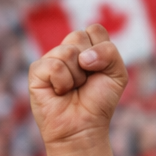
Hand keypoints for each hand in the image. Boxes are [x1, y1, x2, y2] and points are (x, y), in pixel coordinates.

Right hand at [28, 24, 127, 148]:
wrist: (84, 127)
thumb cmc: (100, 102)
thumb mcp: (118, 76)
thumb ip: (110, 54)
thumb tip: (82, 56)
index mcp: (86, 47)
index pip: (95, 29)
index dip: (102, 50)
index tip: (102, 70)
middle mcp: (67, 49)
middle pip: (80, 36)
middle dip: (91, 63)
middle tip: (87, 81)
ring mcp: (51, 58)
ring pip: (68, 51)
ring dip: (78, 76)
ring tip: (74, 88)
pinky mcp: (37, 70)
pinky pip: (55, 66)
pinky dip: (63, 83)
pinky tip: (60, 92)